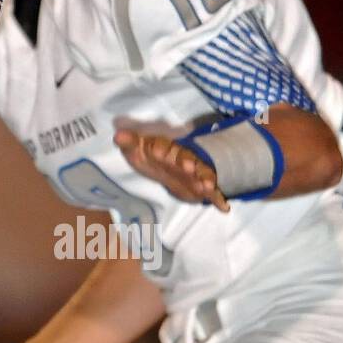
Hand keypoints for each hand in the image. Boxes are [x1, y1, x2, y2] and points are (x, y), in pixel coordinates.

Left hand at [113, 128, 228, 211]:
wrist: (167, 168)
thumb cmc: (151, 158)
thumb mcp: (137, 151)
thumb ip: (129, 143)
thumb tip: (118, 135)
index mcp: (167, 149)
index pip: (165, 146)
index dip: (161, 148)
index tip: (155, 151)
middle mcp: (183, 159)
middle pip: (186, 158)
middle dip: (185, 162)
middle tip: (186, 167)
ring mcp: (195, 173)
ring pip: (201, 173)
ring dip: (204, 178)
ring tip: (206, 186)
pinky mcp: (202, 186)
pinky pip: (213, 192)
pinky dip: (218, 198)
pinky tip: (224, 207)